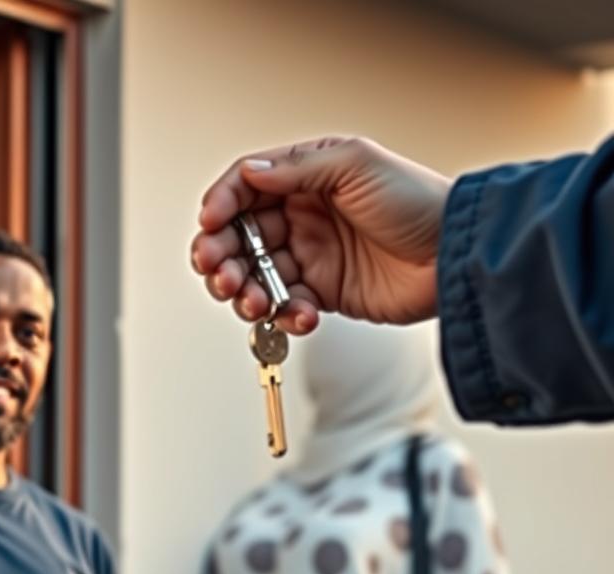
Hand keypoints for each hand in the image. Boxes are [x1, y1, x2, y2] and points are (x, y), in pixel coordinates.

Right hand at [191, 136, 452, 331]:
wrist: (457, 256)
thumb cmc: (419, 202)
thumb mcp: (357, 166)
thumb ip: (298, 169)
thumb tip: (249, 173)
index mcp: (308, 178)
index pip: (246, 188)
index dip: (221, 205)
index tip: (210, 224)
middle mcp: (303, 216)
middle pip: (239, 237)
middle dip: (221, 257)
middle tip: (219, 273)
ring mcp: (311, 257)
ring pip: (254, 276)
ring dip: (244, 291)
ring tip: (251, 301)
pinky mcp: (323, 294)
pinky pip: (285, 307)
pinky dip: (284, 315)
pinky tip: (301, 314)